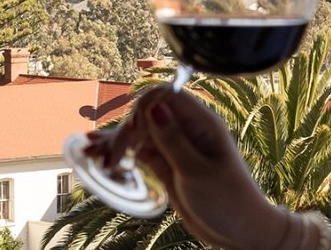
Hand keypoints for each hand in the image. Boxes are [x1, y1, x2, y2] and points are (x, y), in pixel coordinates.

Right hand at [89, 85, 299, 249]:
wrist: (240, 234)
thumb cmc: (228, 202)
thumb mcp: (198, 173)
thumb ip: (173, 140)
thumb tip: (155, 107)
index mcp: (201, 123)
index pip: (165, 96)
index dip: (143, 107)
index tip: (133, 132)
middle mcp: (186, 129)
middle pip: (146, 114)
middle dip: (124, 131)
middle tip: (110, 160)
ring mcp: (173, 146)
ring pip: (138, 132)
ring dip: (115, 142)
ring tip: (90, 155)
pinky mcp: (165, 163)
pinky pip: (138, 150)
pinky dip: (120, 153)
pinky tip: (99, 155)